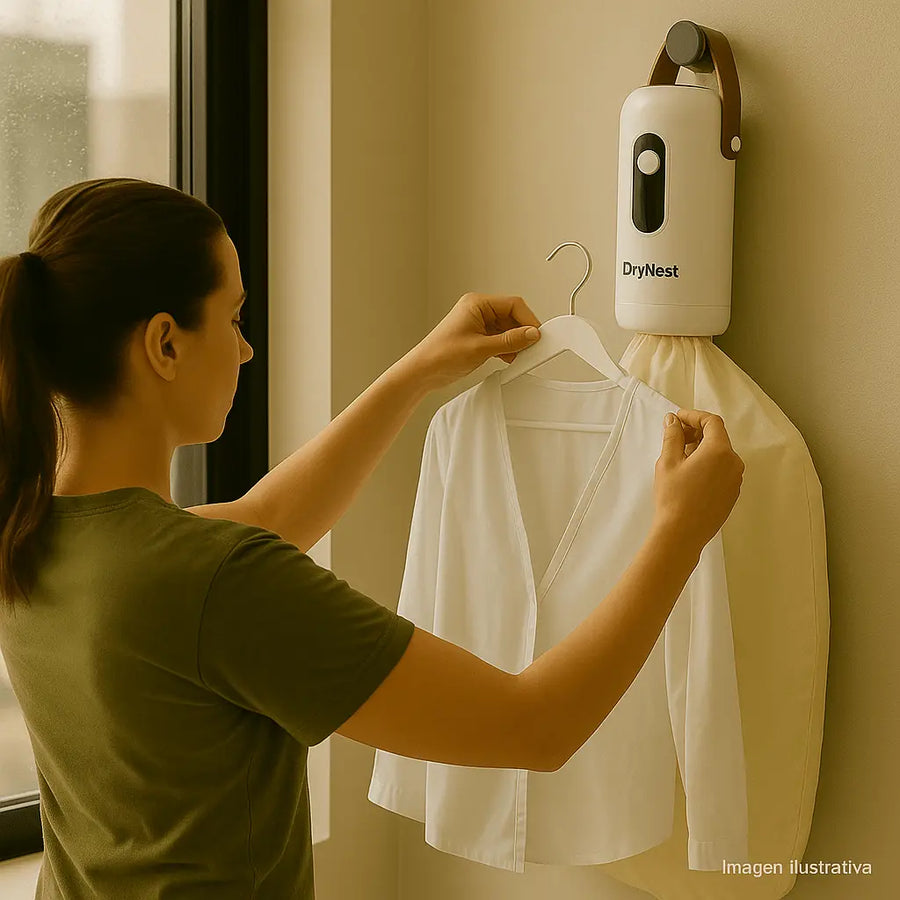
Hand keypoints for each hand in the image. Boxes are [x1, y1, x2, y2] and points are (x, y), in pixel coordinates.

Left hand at [409, 293, 542, 390]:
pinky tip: (513, 359)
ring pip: (507, 329)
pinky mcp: (477, 338)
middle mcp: (477, 311)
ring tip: (523, 355)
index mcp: (477, 304)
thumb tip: (531, 334)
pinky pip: (500, 339)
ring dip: (516, 342)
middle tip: (534, 347)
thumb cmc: (440, 354)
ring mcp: (477, 324)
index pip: (513, 304)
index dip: (528, 319)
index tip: (539, 335)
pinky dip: (508, 349)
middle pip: (512, 316)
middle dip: (523, 332)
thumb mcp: (481, 348)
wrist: (422, 372)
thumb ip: (509, 341)